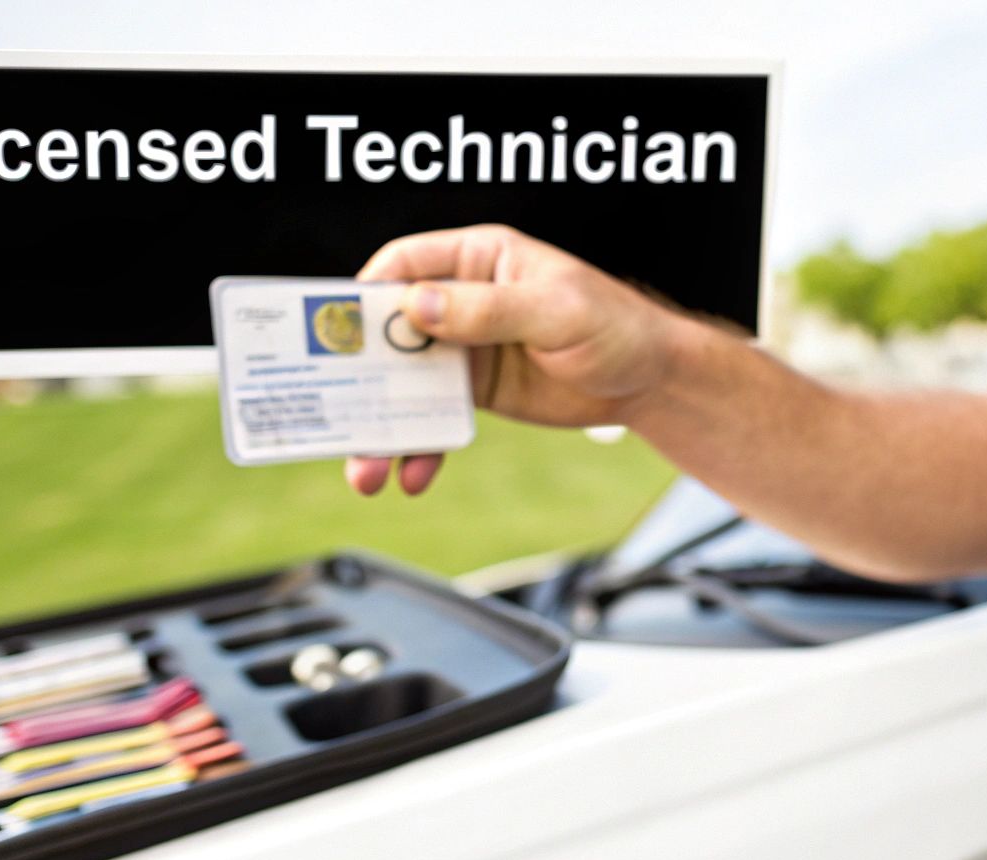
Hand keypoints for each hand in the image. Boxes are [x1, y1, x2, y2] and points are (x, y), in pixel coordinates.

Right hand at [344, 224, 694, 495]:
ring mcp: (465, 348)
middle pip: (391, 331)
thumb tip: (420, 306)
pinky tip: (415, 473)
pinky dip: (421, 446)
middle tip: (336, 413)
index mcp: (479, 260)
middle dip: (360, 375)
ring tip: (367, 468)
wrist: (650, 380)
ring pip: (404, 381)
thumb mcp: (556, 311)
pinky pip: (433, 417)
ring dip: (381, 424)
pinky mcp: (475, 391)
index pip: (403, 265)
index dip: (366, 296)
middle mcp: (462, 300)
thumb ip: (488, 309)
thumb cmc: (616, 326)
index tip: (339, 333)